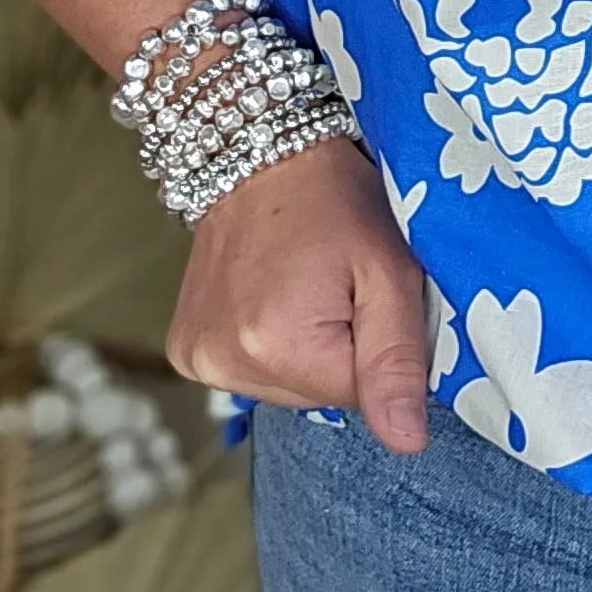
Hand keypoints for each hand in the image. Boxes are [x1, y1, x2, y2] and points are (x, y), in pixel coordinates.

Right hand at [165, 135, 430, 449]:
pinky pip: (251, 373)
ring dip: (308, 349)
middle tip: (338, 284)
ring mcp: (197, 360)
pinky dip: (271, 345)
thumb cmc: (333, 198)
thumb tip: (406, 443)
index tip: (368, 294)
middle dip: (343, 350)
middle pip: (320, 397)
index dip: (380, 349)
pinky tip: (272, 297)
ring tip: (304, 284)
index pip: (362, 398)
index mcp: (276, 347)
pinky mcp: (185, 352)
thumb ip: (397, 360)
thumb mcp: (388, 268)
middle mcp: (223, 363)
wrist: (252, 148)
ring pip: (288, 388)